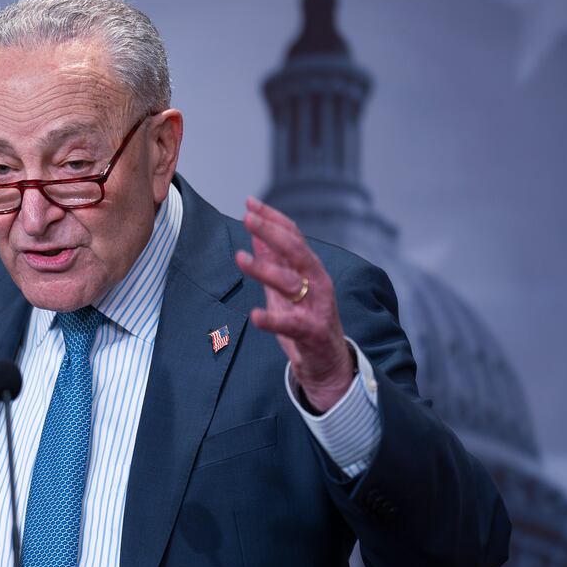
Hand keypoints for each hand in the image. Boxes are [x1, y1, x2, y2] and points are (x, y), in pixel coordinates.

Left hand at [234, 197, 353, 412]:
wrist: (326, 363)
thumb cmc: (304, 321)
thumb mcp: (286, 288)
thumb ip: (273, 261)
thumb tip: (256, 233)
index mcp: (310, 269)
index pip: (293, 235)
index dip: (272, 218)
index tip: (250, 202)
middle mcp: (317, 282)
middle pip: (295, 251)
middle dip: (272, 232)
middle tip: (247, 217)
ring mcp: (316, 306)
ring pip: (291, 282)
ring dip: (265, 269)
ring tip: (240, 258)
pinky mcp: (311, 332)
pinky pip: (290, 323)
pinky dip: (273, 319)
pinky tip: (255, 315)